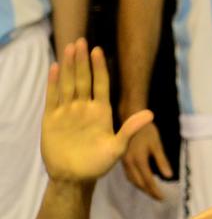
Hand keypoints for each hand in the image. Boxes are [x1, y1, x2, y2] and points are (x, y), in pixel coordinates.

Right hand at [41, 39, 152, 181]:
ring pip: (68, 83)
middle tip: (82, 41)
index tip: (99, 50)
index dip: (100, 68)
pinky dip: (53, 82)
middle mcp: (84, 108)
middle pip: (83, 79)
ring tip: (69, 48)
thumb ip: (131, 129)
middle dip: (82, 61)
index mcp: (101, 113)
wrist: (75, 177)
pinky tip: (55, 68)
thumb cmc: (98, 165)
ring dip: (68, 66)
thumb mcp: (118, 147)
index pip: (101, 85)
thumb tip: (150, 114)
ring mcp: (68, 111)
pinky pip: (53, 96)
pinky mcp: (52, 117)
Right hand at [121, 122, 172, 199]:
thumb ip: (162, 161)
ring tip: (151, 193)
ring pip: (132, 180)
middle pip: (139, 183)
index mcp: (138, 160)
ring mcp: (124, 162)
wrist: (130, 118)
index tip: (163, 198)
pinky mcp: (122, 160)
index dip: (155, 191)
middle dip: (149, 192)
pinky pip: (128, 175)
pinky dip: (136, 182)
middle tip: (158, 198)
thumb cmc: (146, 130)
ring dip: (142, 188)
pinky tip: (142, 183)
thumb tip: (169, 176)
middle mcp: (129, 163)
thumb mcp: (157, 145)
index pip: (148, 181)